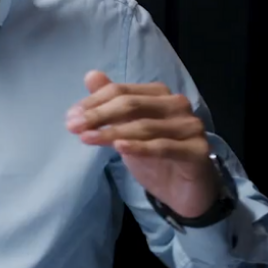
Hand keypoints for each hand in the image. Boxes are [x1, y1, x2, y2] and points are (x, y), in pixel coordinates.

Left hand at [66, 70, 217, 217]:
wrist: (184, 192)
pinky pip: (163, 147)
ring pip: (144, 126)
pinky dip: (139, 147)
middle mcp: (177, 105)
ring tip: (86, 138)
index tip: (70, 117)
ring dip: (111, 132)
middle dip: (99, 115)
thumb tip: (91, 75)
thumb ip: (111, 104)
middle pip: (132, 104)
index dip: (94, 102)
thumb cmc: (155, 158)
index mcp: (160, 95)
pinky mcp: (197, 150)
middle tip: (72, 126)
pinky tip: (118, 148)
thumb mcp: (127, 130)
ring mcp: (190, 127)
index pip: (122, 91)